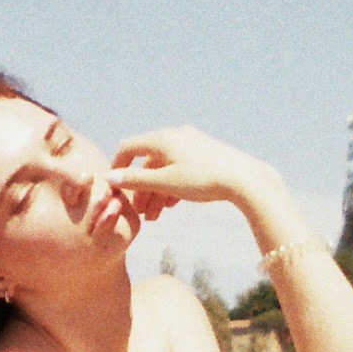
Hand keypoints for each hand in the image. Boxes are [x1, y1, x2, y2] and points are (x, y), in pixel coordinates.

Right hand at [105, 127, 268, 220]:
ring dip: (156, 191)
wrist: (245, 179)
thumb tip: (108, 178)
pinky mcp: (205, 152)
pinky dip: (172, 185)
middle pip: (148, 162)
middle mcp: (174, 135)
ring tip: (156, 216)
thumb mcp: (165, 183)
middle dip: (141, 189)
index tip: (115, 188)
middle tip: (140, 213)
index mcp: (161, 139)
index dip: (117, 167)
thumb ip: (135, 180)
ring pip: (165, 167)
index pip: (128, 147)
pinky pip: (180, 167)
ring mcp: (191, 142)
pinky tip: (173, 205)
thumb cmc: (203, 180)